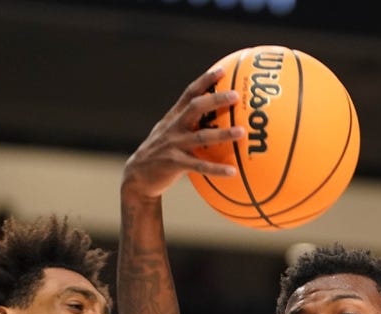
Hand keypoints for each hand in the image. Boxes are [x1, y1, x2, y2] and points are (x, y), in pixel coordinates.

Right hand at [121, 66, 245, 199]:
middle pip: (196, 108)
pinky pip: (200, 166)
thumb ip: (188, 125)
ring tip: (242, 132)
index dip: (205, 80)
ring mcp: (174, 145)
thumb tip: (216, 120)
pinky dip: (217, 169)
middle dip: (215, 99)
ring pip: (201, 136)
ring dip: (223, 134)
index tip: (222, 70)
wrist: (138, 176)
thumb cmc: (162, 154)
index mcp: (174, 117)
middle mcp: (174, 127)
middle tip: (236, 95)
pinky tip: (233, 171)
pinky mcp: (174, 164)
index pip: (190, 93)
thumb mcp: (171, 134)